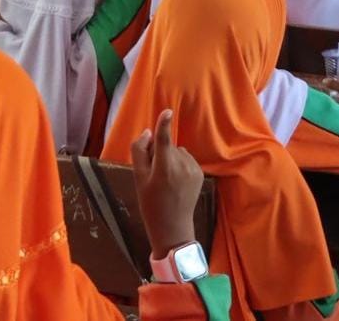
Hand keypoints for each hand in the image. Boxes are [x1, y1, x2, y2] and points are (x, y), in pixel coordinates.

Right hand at [131, 109, 201, 258]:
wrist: (173, 226)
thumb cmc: (150, 203)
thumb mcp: (138, 178)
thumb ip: (140, 153)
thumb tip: (148, 133)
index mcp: (164, 168)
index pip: (164, 140)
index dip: (164, 124)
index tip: (167, 111)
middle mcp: (182, 166)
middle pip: (167, 146)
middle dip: (159, 151)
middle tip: (152, 173)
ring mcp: (193, 169)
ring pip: (177, 151)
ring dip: (170, 158)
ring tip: (164, 179)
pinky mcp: (200, 173)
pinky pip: (185, 159)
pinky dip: (179, 164)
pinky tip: (175, 181)